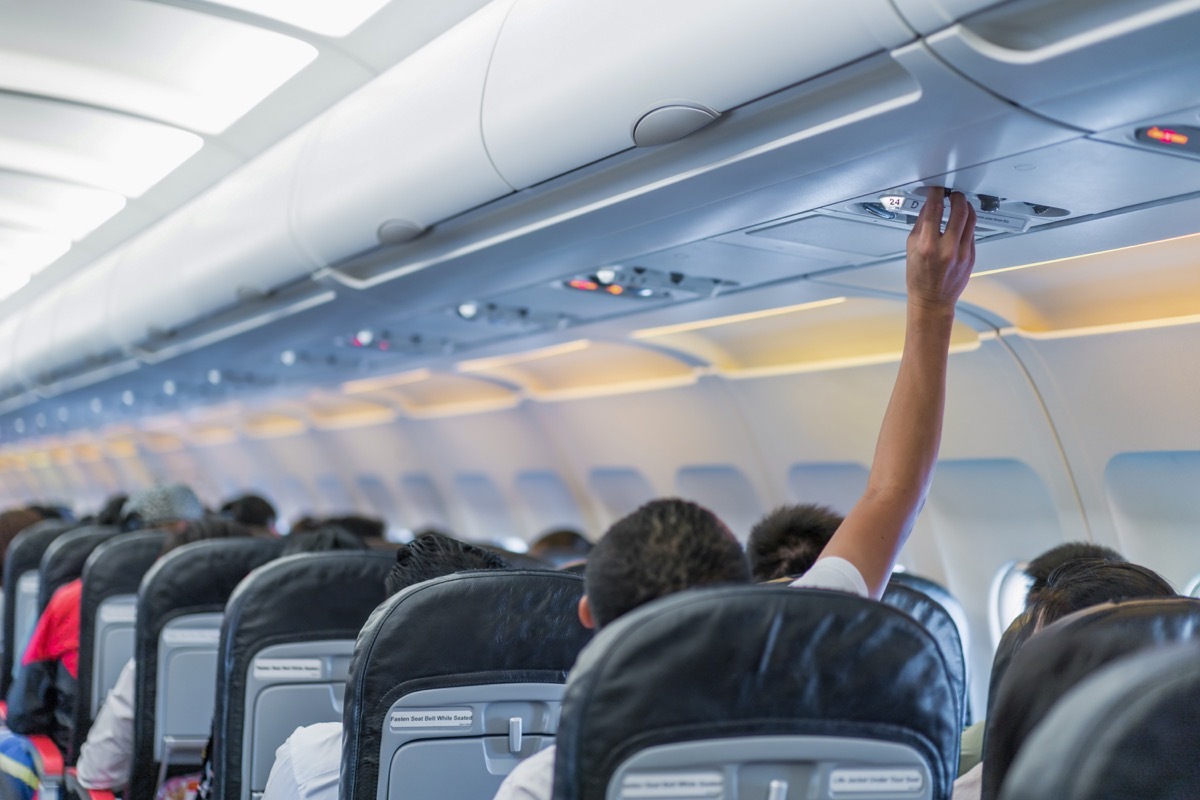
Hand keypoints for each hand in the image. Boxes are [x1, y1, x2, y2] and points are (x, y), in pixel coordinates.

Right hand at [905, 187, 975, 311]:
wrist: (932, 300)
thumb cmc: (919, 278)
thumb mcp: (911, 249)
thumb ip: (920, 226)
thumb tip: (928, 207)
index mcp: (927, 245)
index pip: (934, 210)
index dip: (937, 194)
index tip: (937, 190)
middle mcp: (946, 248)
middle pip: (959, 211)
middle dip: (957, 197)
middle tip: (953, 194)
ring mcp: (962, 253)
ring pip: (971, 219)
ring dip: (966, 206)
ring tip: (961, 204)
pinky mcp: (971, 256)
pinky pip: (972, 232)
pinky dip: (967, 223)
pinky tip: (961, 222)